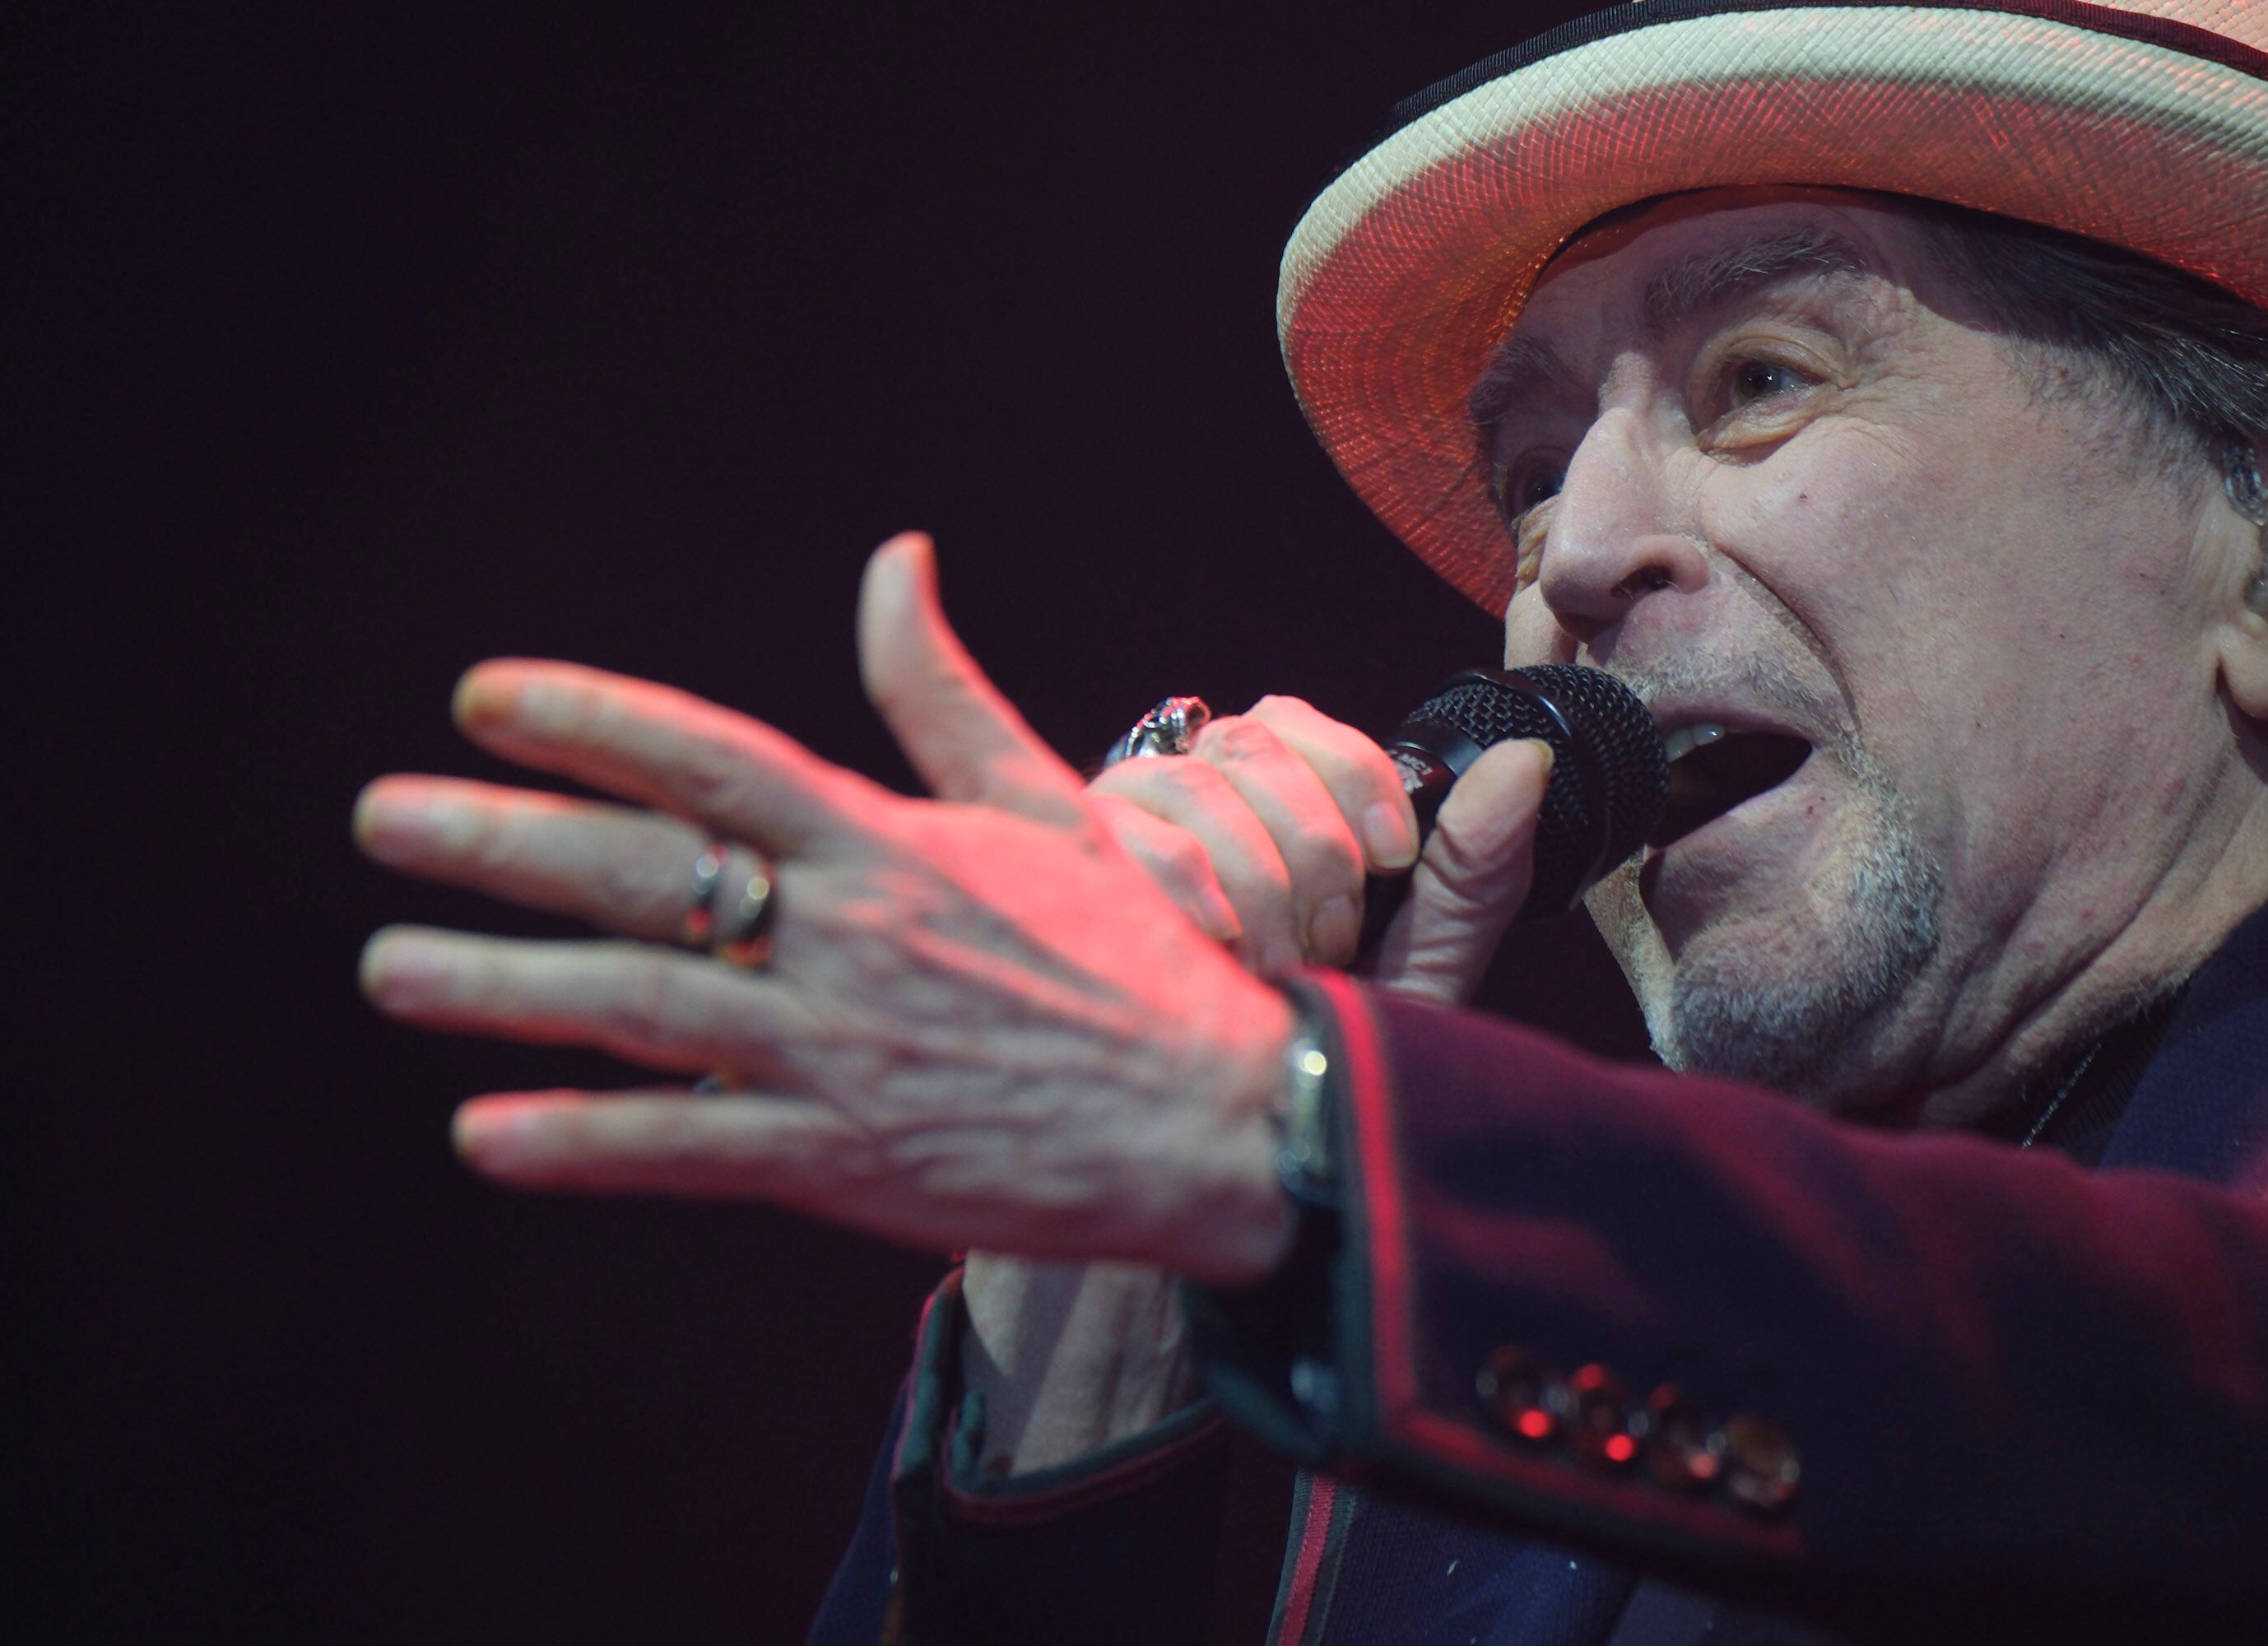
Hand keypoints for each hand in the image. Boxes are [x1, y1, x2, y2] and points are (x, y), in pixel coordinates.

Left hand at [355, 534, 1294, 1286]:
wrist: (1224, 1112)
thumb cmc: (1130, 953)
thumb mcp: (1041, 802)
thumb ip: (941, 694)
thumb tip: (893, 559)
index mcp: (890, 841)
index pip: (712, 757)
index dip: (590, 719)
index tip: (480, 697)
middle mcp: (849, 934)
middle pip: (643, 872)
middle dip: (500, 842)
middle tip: (382, 818)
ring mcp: (840, 1051)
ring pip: (638, 1010)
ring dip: (500, 988)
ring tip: (389, 970)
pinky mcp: (846, 1161)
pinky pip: (687, 1150)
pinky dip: (582, 1143)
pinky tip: (484, 1135)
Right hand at [1091, 704, 1554, 1005]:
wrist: (1256, 1138)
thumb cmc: (1325, 1049)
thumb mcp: (1422, 961)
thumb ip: (1473, 863)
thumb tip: (1525, 758)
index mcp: (1264, 801)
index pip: (1294, 721)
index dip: (1353, 775)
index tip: (1392, 858)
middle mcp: (1188, 797)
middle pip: (1252, 743)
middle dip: (1314, 846)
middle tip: (1334, 938)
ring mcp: (1122, 827)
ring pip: (1199, 785)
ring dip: (1261, 882)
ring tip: (1278, 964)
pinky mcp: (1076, 867)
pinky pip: (1135, 830)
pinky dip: (1193, 884)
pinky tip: (1222, 946)